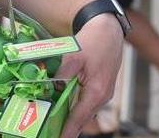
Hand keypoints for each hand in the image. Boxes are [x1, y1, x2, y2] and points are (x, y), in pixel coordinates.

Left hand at [57, 14, 123, 137]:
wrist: (108, 31)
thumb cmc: (93, 42)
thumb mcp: (73, 56)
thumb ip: (62, 73)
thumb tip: (51, 88)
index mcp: (96, 92)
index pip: (79, 117)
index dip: (67, 129)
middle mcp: (101, 96)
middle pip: (81, 117)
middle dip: (66, 126)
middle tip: (50, 131)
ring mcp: (101, 92)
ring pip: (82, 109)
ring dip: (69, 116)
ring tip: (53, 123)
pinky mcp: (98, 86)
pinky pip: (84, 101)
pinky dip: (73, 105)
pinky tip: (61, 105)